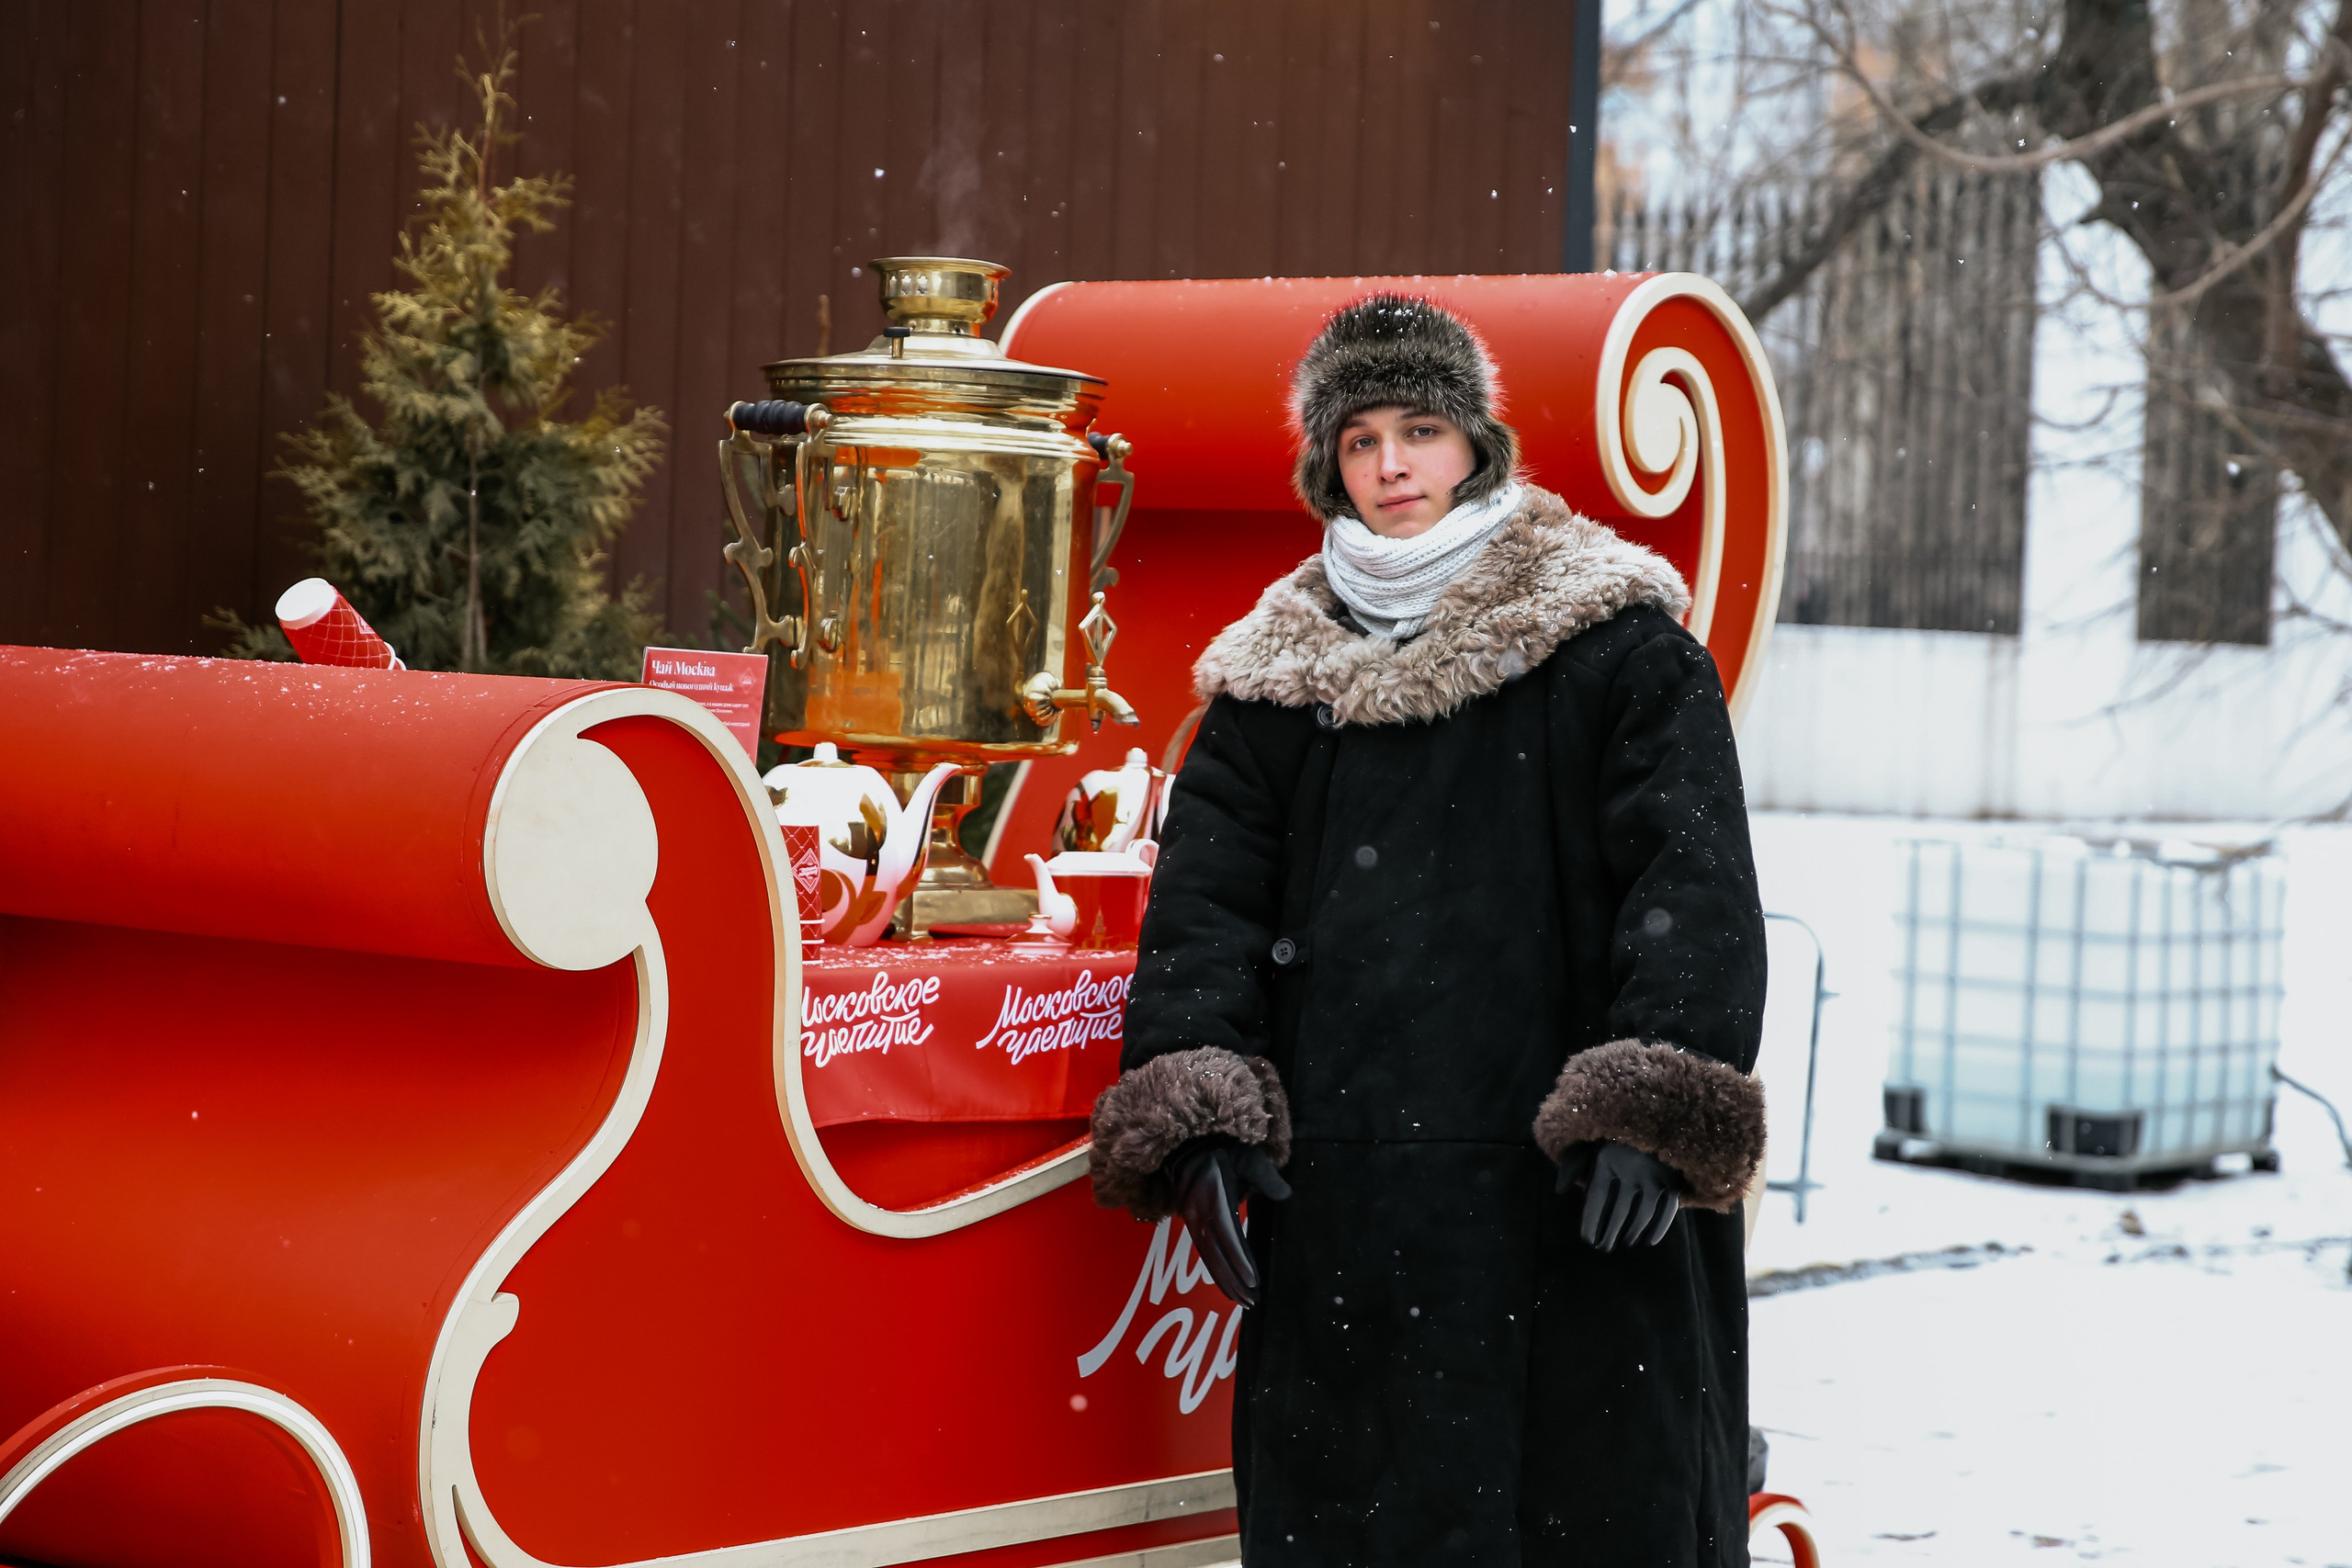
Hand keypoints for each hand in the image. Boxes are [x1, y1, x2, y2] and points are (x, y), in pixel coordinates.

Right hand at [1168, 1136, 1292, 1306]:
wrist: (1190, 1146)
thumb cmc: (1224, 1151)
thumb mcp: (1249, 1157)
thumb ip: (1267, 1177)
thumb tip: (1286, 1195)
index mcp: (1214, 1198)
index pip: (1228, 1236)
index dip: (1239, 1261)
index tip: (1253, 1281)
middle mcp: (1198, 1213)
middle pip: (1216, 1254)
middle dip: (1233, 1280)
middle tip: (1251, 1301)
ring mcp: (1191, 1220)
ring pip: (1207, 1257)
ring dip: (1224, 1281)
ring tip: (1242, 1301)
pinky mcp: (1190, 1223)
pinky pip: (1202, 1252)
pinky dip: (1214, 1270)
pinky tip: (1226, 1284)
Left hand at [1554, 1141, 1681, 1250]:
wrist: (1653, 1114)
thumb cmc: (1614, 1133)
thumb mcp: (1590, 1140)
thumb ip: (1573, 1163)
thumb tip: (1560, 1190)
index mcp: (1606, 1159)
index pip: (1596, 1198)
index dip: (1591, 1221)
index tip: (1587, 1239)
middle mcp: (1630, 1169)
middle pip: (1619, 1211)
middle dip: (1609, 1233)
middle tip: (1603, 1247)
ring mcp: (1654, 1175)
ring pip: (1642, 1214)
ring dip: (1632, 1232)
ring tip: (1626, 1242)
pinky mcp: (1673, 1179)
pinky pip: (1667, 1210)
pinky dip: (1659, 1228)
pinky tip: (1649, 1241)